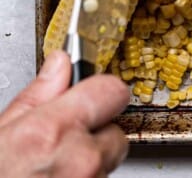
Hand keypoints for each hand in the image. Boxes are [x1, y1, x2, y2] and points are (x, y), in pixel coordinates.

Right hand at [0, 51, 129, 176]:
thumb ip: (37, 97)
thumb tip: (59, 64)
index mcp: (50, 133)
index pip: (112, 91)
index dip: (102, 91)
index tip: (91, 96)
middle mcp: (78, 160)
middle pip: (116, 130)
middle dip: (94, 135)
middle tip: (60, 146)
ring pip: (109, 161)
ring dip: (90, 163)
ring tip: (51, 172)